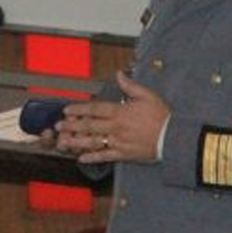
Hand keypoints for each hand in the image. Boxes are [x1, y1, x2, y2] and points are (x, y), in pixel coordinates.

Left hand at [53, 71, 169, 164]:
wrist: (173, 138)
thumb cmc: (162, 116)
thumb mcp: (148, 96)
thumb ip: (130, 86)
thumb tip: (119, 74)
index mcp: (121, 112)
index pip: (95, 109)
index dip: (79, 109)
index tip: (67, 110)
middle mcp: (116, 128)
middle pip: (90, 126)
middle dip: (72, 126)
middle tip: (58, 126)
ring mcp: (119, 142)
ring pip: (93, 142)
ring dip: (76, 142)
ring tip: (63, 142)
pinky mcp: (124, 154)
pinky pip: (105, 156)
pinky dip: (92, 158)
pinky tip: (81, 158)